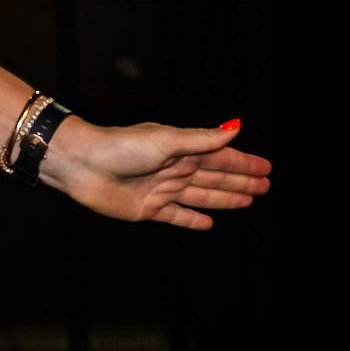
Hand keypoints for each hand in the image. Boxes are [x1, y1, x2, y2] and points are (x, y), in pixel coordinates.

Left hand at [42, 118, 271, 230]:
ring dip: (225, 198)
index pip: (221, 158)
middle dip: (241, 181)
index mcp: (180, 150)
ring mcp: (161, 189)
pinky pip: (177, 216)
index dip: (244, 163)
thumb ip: (201, 139)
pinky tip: (209, 223)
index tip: (267, 167)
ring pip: (201, 196)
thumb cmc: (120, 147)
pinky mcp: (147, 209)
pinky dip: (193, 219)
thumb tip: (236, 127)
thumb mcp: (166, 140)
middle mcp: (174, 169)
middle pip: (215, 178)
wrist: (81, 165)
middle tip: (266, 186)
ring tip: (248, 200)